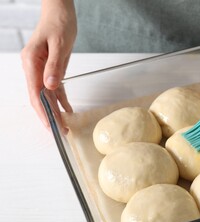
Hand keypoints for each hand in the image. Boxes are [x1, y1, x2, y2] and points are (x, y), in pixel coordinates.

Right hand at [21, 0, 75, 128]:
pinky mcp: (51, 69)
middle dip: (49, 115)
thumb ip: (55, 66)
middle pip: (40, 97)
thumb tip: (50, 86)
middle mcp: (34, 68)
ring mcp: (42, 70)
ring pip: (47, 95)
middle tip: (60, 131)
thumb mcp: (59, 44)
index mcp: (31, 62)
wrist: (60, 12)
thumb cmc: (58, 23)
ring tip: (64, 125)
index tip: (50, 125)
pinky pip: (55, 88)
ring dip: (55, 110)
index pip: (35, 93)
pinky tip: (67, 109)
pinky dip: (61, 99)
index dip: (42, 111)